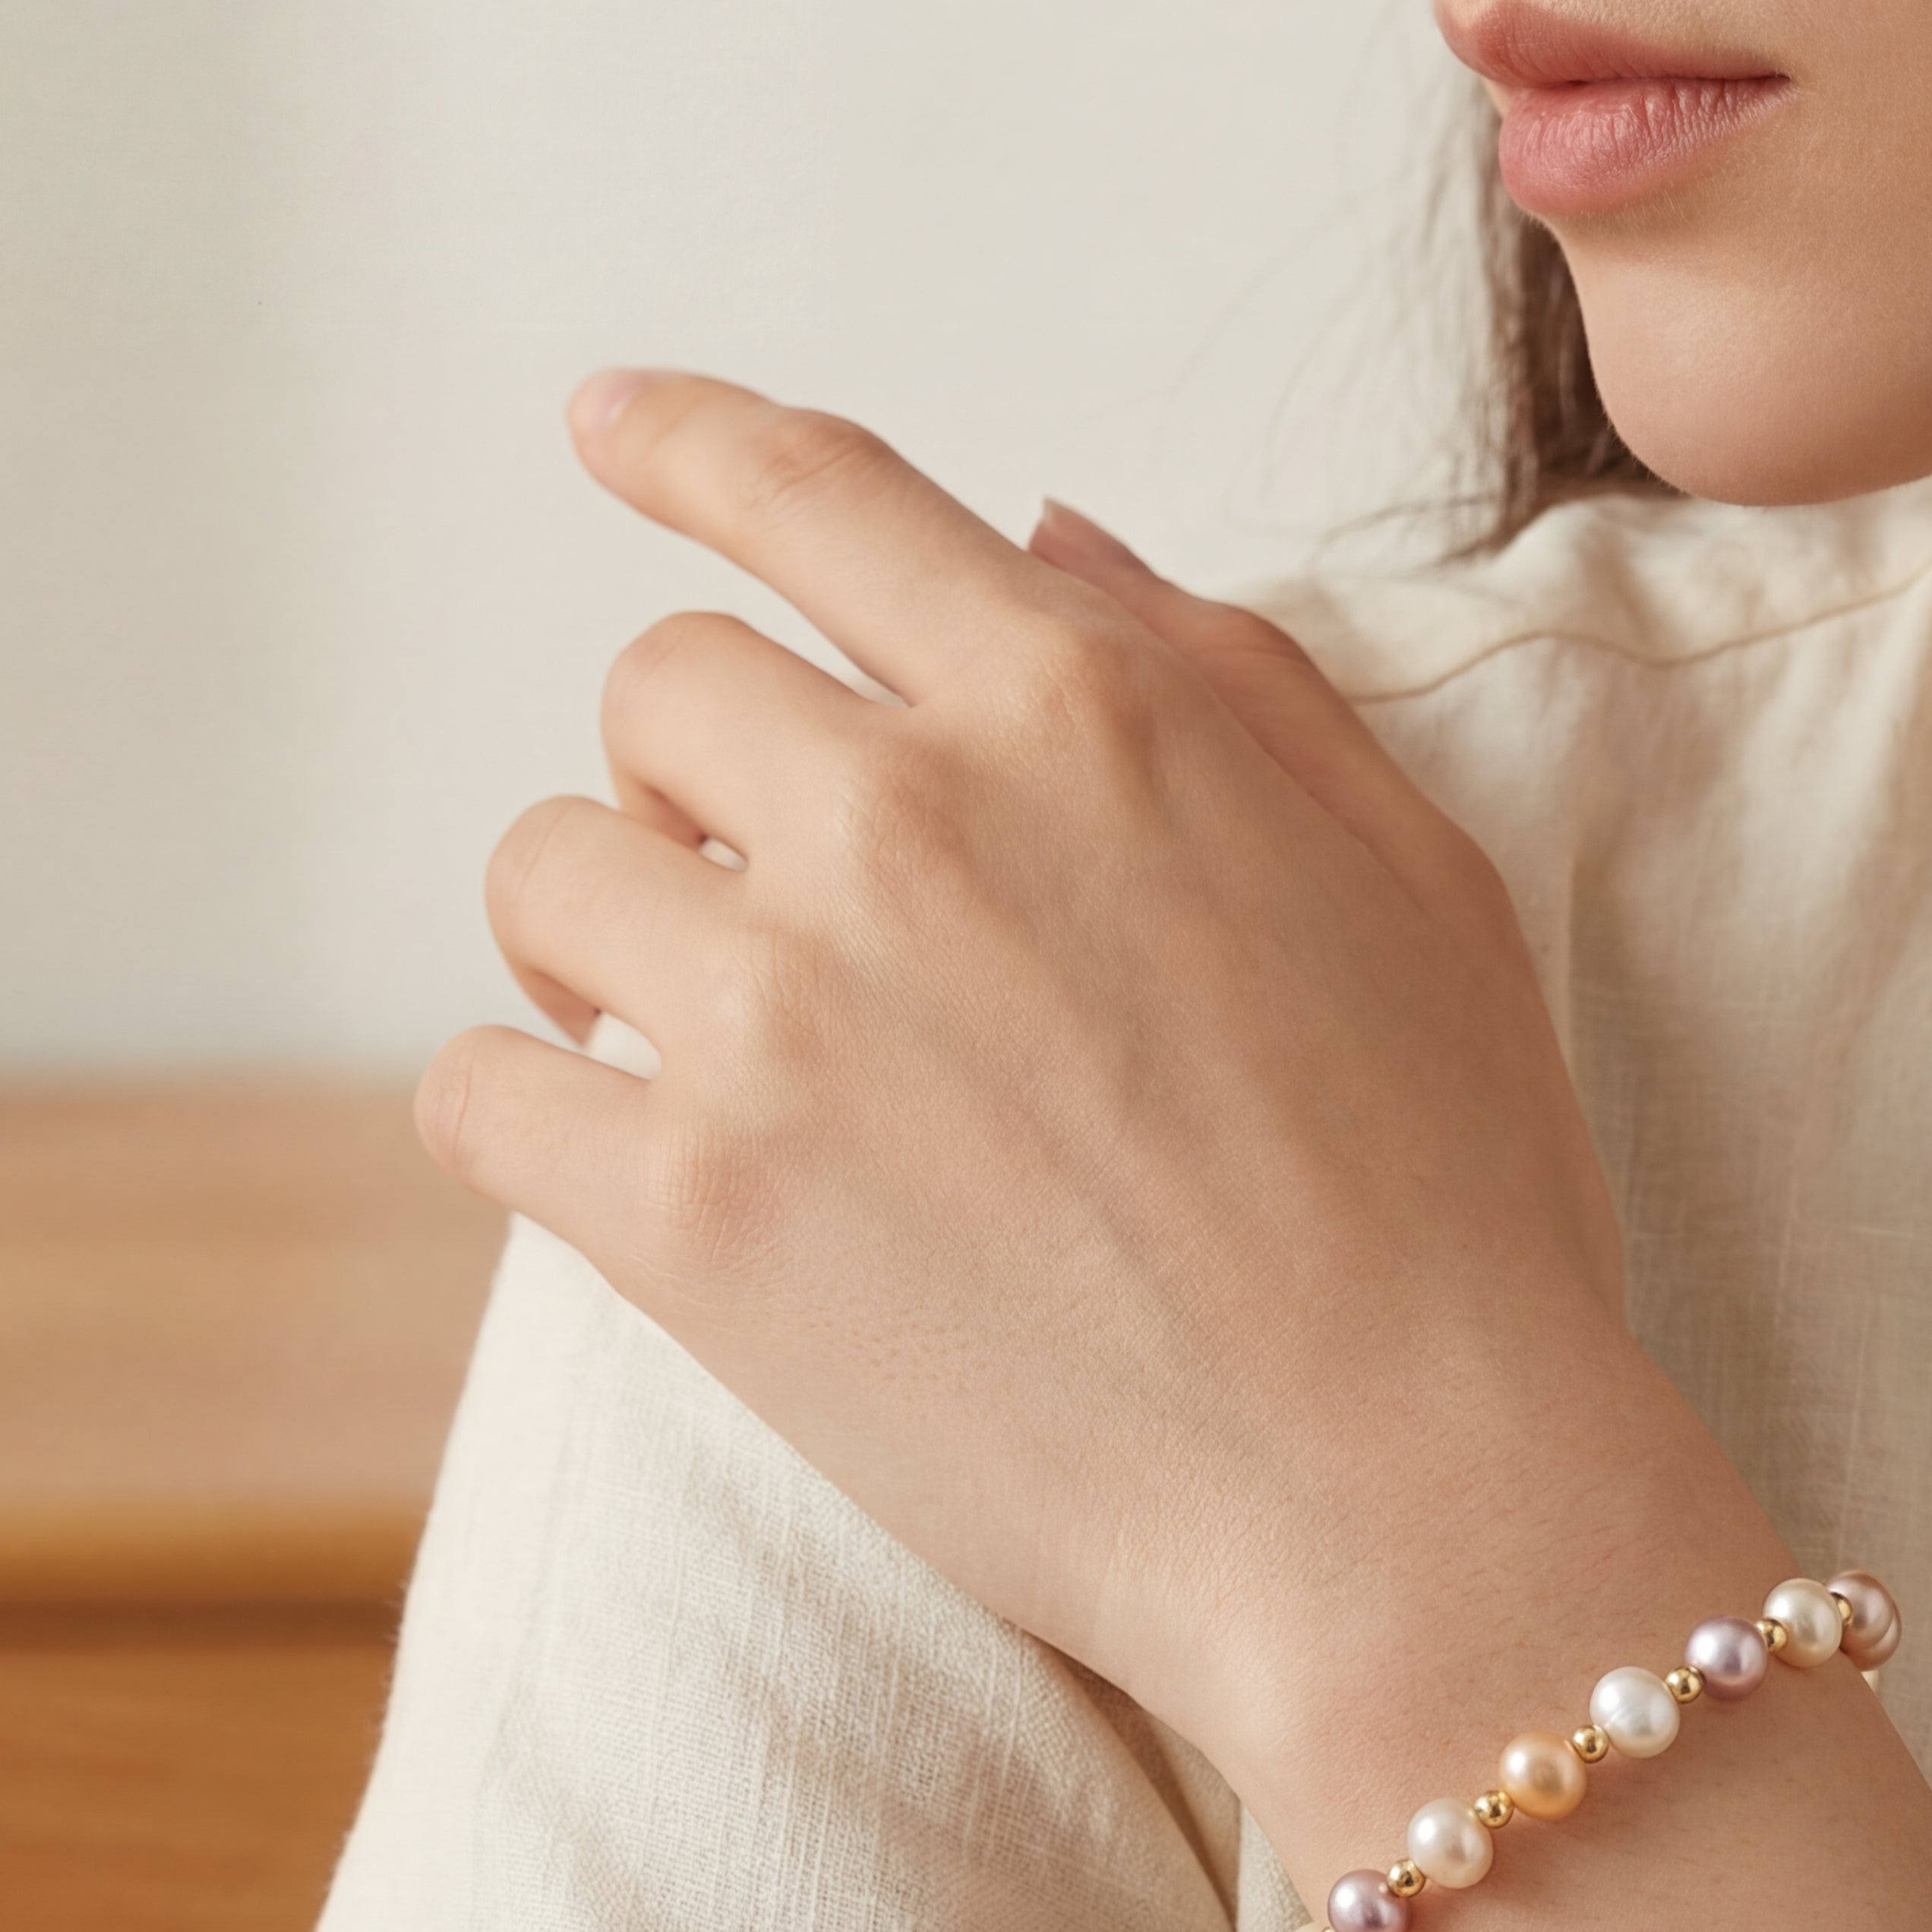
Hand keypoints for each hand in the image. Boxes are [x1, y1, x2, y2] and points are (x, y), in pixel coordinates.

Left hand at [419, 370, 1694, 1790]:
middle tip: (764, 899)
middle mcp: (909, 824)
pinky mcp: (693, 1222)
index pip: (817, 494)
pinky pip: (478, 1095)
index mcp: (1085, 713)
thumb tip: (1050, 532)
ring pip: (547, 874)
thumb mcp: (1414, 875)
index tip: (611, 427)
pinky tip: (621, 1163)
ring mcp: (784, 1021)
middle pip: (658, 687)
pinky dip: (525, 1113)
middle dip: (696, 775)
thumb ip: (1228, 677)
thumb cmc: (1453, 1201)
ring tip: (696, 1041)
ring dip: (600, 938)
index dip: (691, 441)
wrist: (1408, 1504)